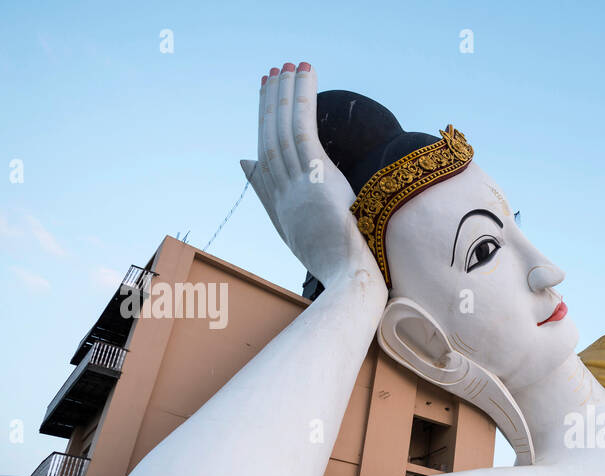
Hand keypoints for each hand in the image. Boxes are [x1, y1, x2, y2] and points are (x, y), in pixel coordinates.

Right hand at [241, 63, 380, 288]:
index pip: (266, 161)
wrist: (349, 282)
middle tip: (270, 74)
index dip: (263, 129)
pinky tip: (302, 74)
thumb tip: (256, 177)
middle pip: (270, 139)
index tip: (264, 104)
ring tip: (285, 65)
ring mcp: (296, 185)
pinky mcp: (314, 176)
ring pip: (283, 129)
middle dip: (269, 105)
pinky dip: (300, 98)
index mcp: (282, 211)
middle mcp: (283, 194)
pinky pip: (303, 127)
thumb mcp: (307, 238)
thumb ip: (280, 208)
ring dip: (283, 94)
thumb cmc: (341, 269)